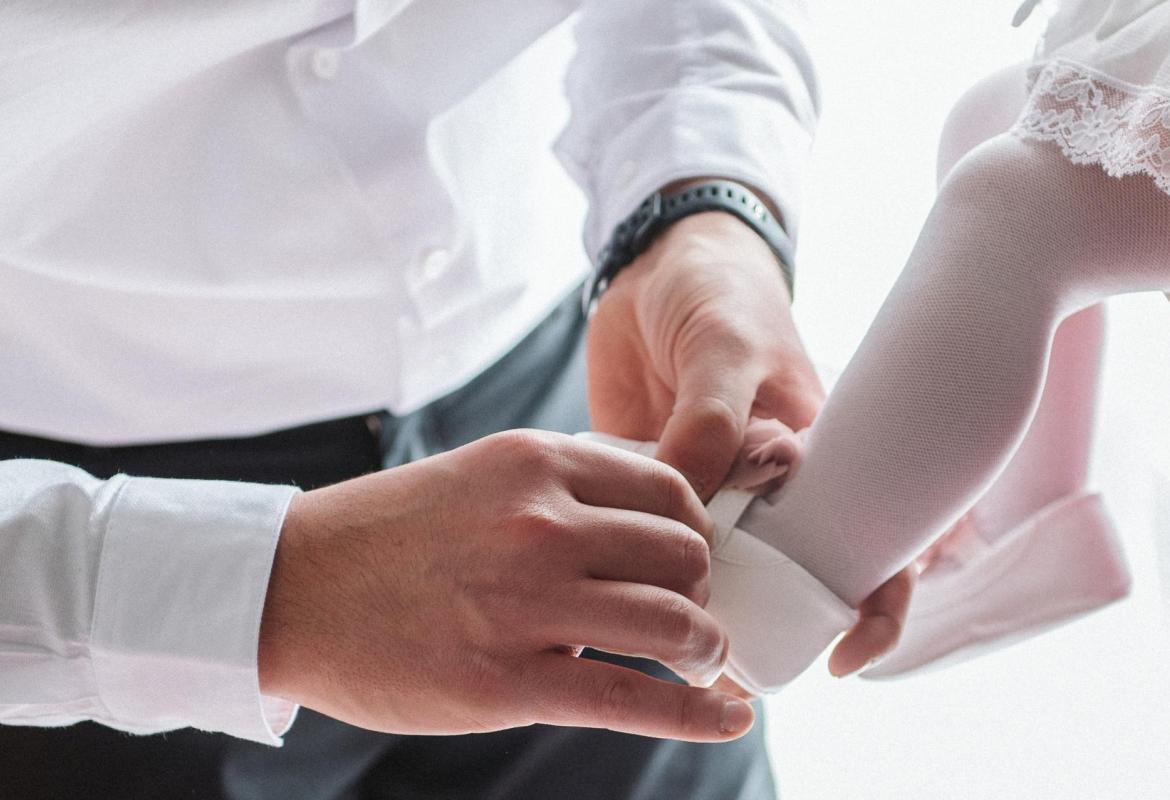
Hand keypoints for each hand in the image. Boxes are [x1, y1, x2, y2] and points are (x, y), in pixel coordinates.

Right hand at [258, 430, 757, 741]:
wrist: (289, 586)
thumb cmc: (386, 534)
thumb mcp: (478, 476)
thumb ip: (559, 491)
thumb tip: (643, 527)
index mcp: (537, 464)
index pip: (669, 490)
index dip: (696, 532)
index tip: (692, 561)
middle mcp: (541, 523)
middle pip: (683, 556)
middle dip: (703, 592)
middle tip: (693, 616)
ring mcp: (526, 602)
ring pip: (672, 625)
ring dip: (704, 649)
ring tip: (699, 662)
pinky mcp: (506, 681)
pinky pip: (631, 700)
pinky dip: (695, 714)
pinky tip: (725, 718)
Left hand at [586, 204, 912, 686]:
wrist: (653, 265)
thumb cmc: (719, 294)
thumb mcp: (726, 348)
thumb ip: (712, 421)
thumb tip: (688, 506)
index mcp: (815, 459)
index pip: (870, 548)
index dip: (873, 611)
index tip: (839, 660)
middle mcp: (768, 487)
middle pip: (784, 577)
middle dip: (763, 624)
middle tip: (723, 657)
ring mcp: (706, 488)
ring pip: (710, 568)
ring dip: (689, 601)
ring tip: (661, 636)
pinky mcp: (647, 482)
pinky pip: (645, 534)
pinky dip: (631, 560)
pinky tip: (605, 582)